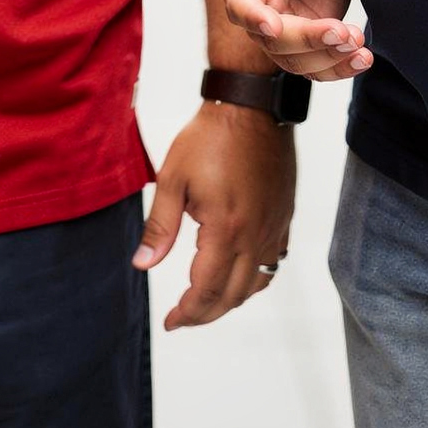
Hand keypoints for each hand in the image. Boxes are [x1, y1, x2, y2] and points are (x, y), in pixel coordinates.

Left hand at [132, 103, 294, 330]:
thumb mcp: (173, 179)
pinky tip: (239, 272)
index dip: (187, 313)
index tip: (171, 322)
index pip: (206, 290)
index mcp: (225, 229)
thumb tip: (143, 264)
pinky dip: (256, 278)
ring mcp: (274, 226)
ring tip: (207, 301)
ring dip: (232, 299)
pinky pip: (274, 260)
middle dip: (206, 314)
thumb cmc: (211, 137)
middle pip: (233, 295)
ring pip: (258, 282)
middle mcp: (255, 234)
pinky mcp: (284, 215)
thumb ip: (159, 227)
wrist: (251, 106)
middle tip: (183, 318)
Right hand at [223, 0, 369, 80]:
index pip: (239, 2)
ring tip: (358, 44)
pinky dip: (339, 68)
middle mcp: (260, 9)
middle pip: (272, 40)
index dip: (252, 17)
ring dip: (327, 58)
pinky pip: (318, 68)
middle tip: (342, 32)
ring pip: (295, 61)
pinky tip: (362, 59)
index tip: (273, 27)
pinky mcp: (309, 44)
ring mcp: (284, 30)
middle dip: (307, 40)